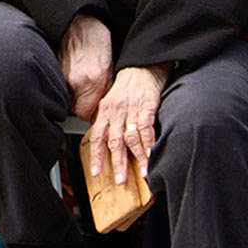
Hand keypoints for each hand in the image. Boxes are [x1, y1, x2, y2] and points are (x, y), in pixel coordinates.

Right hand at [59, 13, 112, 120]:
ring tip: (82, 85)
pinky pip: (60, 88)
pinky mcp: (54, 71)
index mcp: (93, 81)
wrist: (78, 23)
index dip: (92, 115)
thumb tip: (102, 106)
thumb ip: (105, 90)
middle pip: (75, 109)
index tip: (95, 110)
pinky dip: (66, 87)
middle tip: (90, 97)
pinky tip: (73, 77)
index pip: (86, 115)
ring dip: (74, 97)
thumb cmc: (96, 40)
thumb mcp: (109, 67)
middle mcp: (75, 81)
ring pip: (67, 99)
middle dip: (83, 106)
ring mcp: (62, 77)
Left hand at [86, 64, 169, 182]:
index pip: (97, 136)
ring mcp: (131, 109)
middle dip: (117, 163)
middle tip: (120, 180)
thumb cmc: (127, 88)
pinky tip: (152, 155)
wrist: (141, 67)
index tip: (96, 172)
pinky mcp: (147, 107)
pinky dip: (150, 144)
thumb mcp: (111, 103)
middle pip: (114, 141)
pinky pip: (147, 128)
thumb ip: (108, 122)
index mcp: (104, 112)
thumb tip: (105, 144)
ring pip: (131, 138)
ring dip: (137, 158)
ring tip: (142, 173)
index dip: (95, 155)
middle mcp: (115, 112)